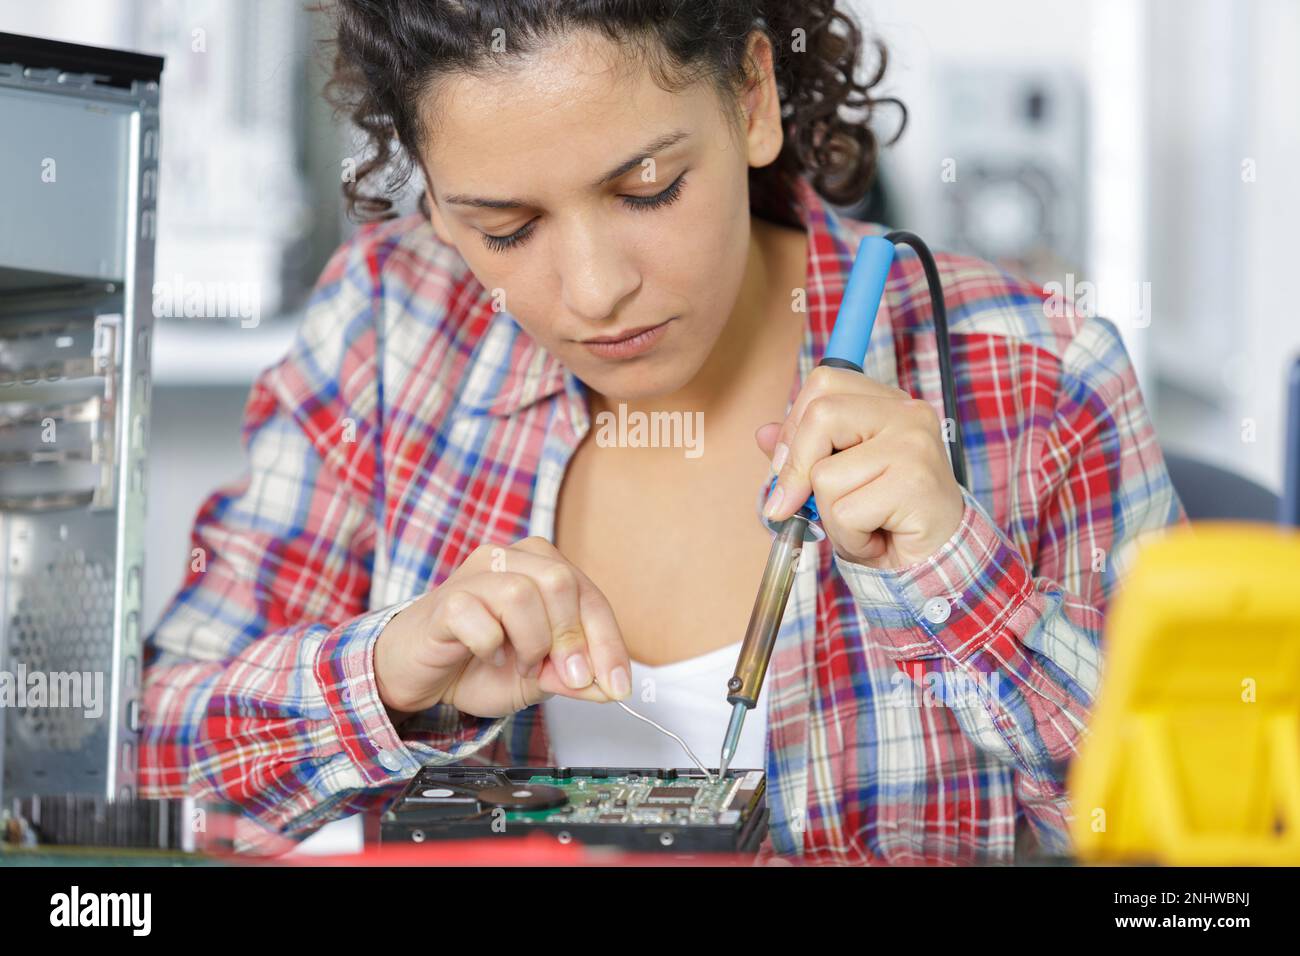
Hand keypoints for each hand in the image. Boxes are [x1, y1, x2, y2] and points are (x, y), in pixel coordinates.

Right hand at [373, 537, 630, 719]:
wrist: (418, 675)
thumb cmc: (478, 664)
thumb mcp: (539, 678)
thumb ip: (574, 678)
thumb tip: (610, 687)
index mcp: (542, 569)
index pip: (590, 597)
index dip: (609, 643)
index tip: (617, 685)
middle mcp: (511, 560)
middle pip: (561, 581)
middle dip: (571, 639)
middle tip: (565, 677)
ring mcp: (475, 575)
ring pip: (521, 594)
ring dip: (530, 643)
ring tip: (519, 664)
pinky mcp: (445, 601)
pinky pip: (479, 619)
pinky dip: (489, 647)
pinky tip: (485, 656)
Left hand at [756, 366, 964, 569]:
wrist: (936, 560)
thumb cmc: (887, 517)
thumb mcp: (838, 479)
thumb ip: (803, 453)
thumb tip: (763, 433)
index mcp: (888, 403)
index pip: (824, 382)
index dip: (793, 426)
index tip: (786, 467)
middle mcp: (906, 413)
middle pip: (820, 415)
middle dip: (798, 468)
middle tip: (802, 504)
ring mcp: (914, 445)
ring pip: (825, 474)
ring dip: (830, 516)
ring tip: (863, 524)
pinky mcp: (914, 482)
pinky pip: (845, 511)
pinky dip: (850, 537)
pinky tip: (877, 538)